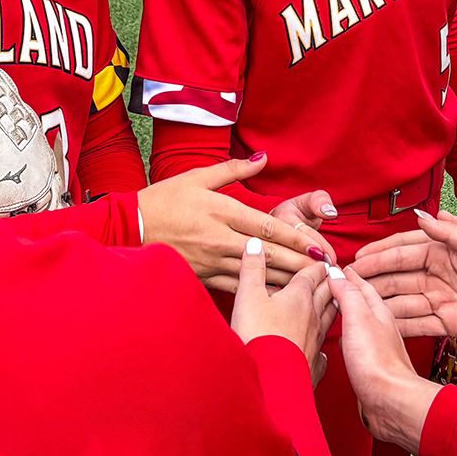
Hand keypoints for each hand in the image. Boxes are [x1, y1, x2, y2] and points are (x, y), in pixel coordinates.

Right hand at [138, 155, 336, 293]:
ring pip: (256, 274)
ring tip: (311, 285)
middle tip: (326, 270)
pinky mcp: (203, 276)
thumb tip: (263, 158)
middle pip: (268, 254)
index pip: (267, 227)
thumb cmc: (164, 200)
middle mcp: (220, 238)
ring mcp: (212, 260)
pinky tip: (278, 297)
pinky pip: (236, 286)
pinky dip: (259, 292)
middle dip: (300, 263)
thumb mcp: (197, 177)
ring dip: (285, 280)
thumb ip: (234, 169)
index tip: (319, 247)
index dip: (296, 239)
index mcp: (222, 211)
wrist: (129, 227)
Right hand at [231, 237, 337, 381]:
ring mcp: (317, 341)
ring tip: (331, 301)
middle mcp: (313, 316)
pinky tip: (321, 349)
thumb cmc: (258, 337)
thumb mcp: (249, 296)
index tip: (320, 258)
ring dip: (329, 308)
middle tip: (330, 274)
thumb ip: (252, 268)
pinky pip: (322, 351)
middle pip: (325, 293)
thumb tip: (255, 244)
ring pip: (328, 319)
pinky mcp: (314, 364)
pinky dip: (322, 346)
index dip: (315, 264)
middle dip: (327, 282)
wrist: (271, 380)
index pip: (312, 273)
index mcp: (300, 296)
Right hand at [335, 267, 440, 453]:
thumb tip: (335, 273)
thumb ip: (347, 294)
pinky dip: (350, 332)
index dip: (349, 273)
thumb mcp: (358, 318)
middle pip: (364, 300)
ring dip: (349, 310)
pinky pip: (360, 339)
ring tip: (333, 304)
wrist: (389, 401)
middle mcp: (381, 325)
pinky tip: (344, 336)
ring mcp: (378, 345)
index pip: (363, 283)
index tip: (334, 265)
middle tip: (331, 280)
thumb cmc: (378, 362)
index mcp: (380, 309)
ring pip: (362, 319)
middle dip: (349, 288)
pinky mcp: (373, 364)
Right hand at [349, 211, 456, 338]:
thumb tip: (419, 216)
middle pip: (397, 277)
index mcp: (442, 251)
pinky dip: (398, 324)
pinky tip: (378, 325)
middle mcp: (437, 274)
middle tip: (346, 283)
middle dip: (372, 279)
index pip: (404, 251)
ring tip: (353, 305)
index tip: (358, 259)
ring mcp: (440, 298)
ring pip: (402, 300)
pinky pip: (418, 323)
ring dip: (379, 302)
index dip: (380, 255)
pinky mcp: (447, 321)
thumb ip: (448, 231)